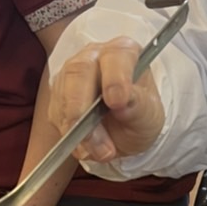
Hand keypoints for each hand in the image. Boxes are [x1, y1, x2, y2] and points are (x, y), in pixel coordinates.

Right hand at [48, 38, 164, 162]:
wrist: (125, 131)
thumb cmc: (141, 115)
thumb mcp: (150, 115)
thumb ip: (140, 106)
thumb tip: (124, 101)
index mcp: (124, 53)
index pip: (116, 55)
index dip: (115, 77)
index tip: (117, 102)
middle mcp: (94, 57)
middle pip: (78, 71)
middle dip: (85, 110)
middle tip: (100, 140)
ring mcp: (72, 75)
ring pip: (63, 95)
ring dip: (79, 130)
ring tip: (101, 152)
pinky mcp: (59, 96)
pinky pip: (56, 114)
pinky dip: (70, 136)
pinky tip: (86, 149)